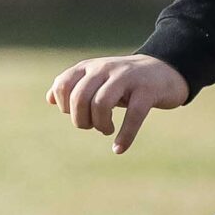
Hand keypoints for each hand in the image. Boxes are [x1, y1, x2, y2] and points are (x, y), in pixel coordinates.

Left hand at [47, 53, 189, 152]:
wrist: (165, 69)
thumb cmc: (125, 80)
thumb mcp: (97, 79)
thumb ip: (74, 86)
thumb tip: (49, 99)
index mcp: (90, 66)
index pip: (62, 85)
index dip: (66, 107)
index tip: (80, 114)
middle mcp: (105, 68)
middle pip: (80, 97)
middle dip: (82, 120)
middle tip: (94, 126)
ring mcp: (127, 78)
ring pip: (101, 103)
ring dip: (100, 125)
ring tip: (106, 130)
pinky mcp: (147, 91)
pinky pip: (133, 116)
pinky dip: (125, 136)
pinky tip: (119, 148)